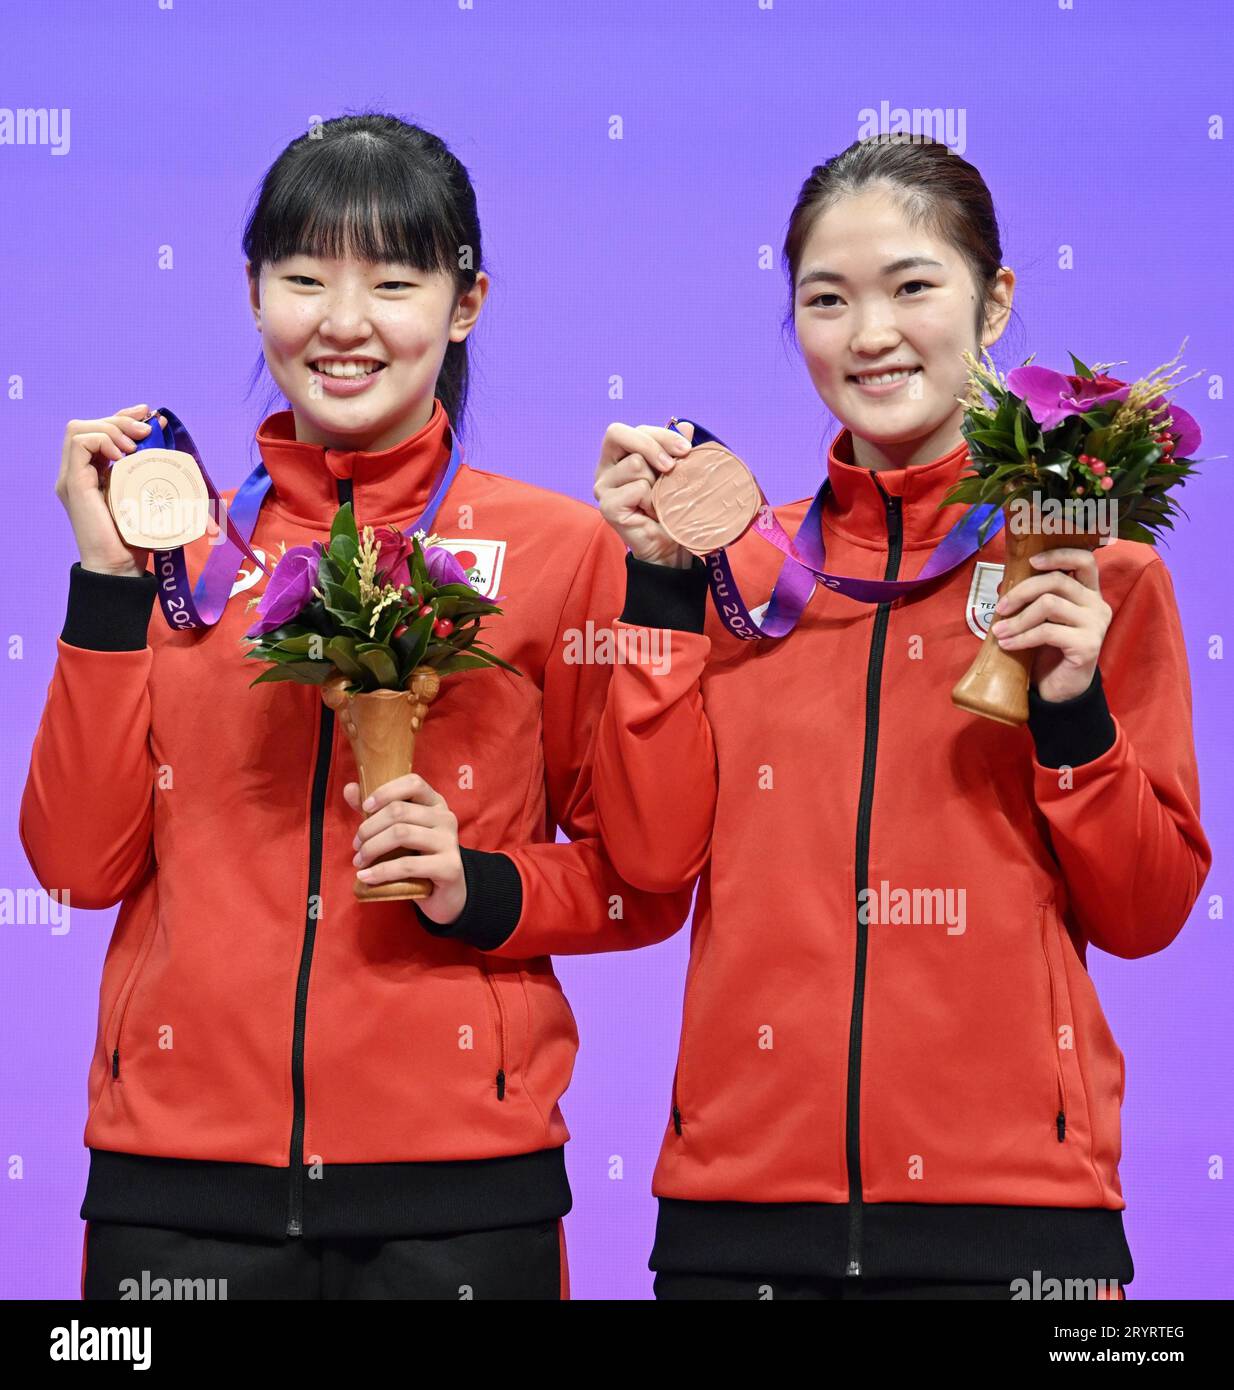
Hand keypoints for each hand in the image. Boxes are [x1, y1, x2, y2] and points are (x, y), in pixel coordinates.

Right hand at [56, 405, 167, 576]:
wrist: (120, 565)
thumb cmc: (138, 537)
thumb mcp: (148, 496)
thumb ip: (151, 473)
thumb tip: (168, 447)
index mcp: (94, 473)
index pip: (101, 431)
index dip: (123, 416)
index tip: (149, 414)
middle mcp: (79, 472)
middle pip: (90, 425)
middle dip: (121, 419)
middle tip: (148, 429)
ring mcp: (72, 477)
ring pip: (78, 429)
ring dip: (111, 428)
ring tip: (135, 445)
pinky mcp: (73, 484)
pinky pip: (79, 443)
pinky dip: (102, 440)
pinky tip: (123, 456)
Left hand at [343, 774, 466, 923]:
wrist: (446, 893)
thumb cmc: (419, 857)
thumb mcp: (398, 831)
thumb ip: (376, 810)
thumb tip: (350, 789)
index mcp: (435, 803)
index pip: (413, 783)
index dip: (385, 791)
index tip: (365, 807)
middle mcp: (446, 818)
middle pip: (399, 810)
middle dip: (369, 828)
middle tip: (356, 846)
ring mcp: (449, 842)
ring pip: (401, 834)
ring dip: (372, 848)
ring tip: (359, 862)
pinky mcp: (449, 867)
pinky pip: (407, 865)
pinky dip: (381, 871)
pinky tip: (366, 877)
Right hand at [594, 419, 696, 567]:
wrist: (670, 546)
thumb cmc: (669, 507)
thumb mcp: (675, 472)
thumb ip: (676, 449)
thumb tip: (685, 425)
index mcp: (617, 456)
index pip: (631, 430)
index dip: (659, 434)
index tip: (685, 450)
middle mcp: (604, 469)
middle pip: (620, 434)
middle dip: (653, 445)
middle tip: (673, 467)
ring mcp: (602, 488)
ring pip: (635, 464)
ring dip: (656, 483)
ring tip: (658, 500)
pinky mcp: (607, 506)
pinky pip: (637, 489)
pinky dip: (652, 501)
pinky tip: (651, 513)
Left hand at [990, 548, 1111, 702]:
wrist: (1061, 688)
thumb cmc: (1048, 650)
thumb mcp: (1038, 619)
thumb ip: (1030, 598)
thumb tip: (1005, 581)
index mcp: (1089, 592)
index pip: (1084, 560)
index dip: (1058, 555)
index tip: (1031, 562)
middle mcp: (1097, 604)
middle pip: (1057, 581)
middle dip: (1022, 592)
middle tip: (1000, 608)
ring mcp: (1096, 624)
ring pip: (1050, 605)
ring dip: (1018, 619)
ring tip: (999, 631)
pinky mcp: (1088, 645)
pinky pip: (1047, 632)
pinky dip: (1022, 637)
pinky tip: (1007, 644)